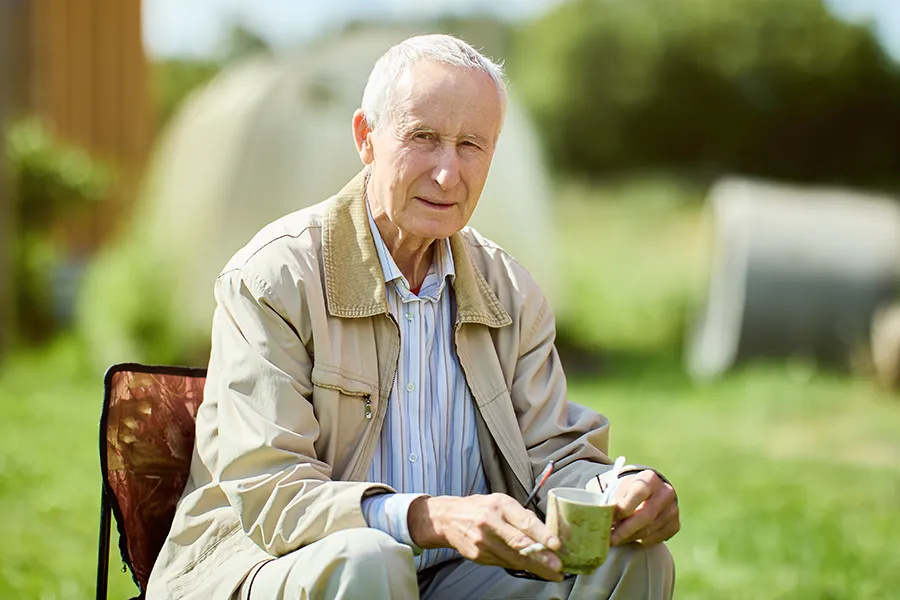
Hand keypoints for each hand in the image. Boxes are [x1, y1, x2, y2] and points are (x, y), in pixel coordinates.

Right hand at [408, 494, 565, 581]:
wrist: (448, 519)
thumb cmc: (478, 508)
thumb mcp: (501, 501)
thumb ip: (521, 515)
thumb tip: (545, 531)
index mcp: (499, 505)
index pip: (524, 521)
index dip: (542, 535)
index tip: (556, 545)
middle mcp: (490, 523)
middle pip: (520, 545)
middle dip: (542, 559)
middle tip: (558, 567)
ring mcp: (483, 542)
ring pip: (514, 559)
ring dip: (536, 568)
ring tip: (552, 573)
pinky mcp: (479, 556)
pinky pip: (505, 563)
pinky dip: (521, 567)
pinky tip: (533, 569)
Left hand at [610, 470, 679, 545]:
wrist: (652, 493)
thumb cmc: (631, 491)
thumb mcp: (622, 488)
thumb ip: (615, 500)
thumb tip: (603, 515)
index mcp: (650, 479)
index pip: (639, 493)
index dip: (624, 507)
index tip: (610, 518)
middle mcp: (665, 493)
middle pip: (646, 515)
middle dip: (626, 530)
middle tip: (610, 539)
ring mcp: (672, 510)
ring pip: (649, 529)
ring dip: (630, 537)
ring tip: (616, 539)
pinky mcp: (675, 525)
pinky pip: (656, 538)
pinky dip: (640, 540)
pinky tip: (630, 538)